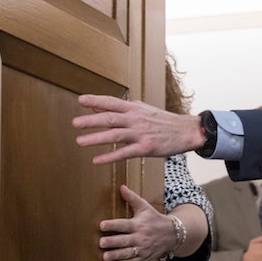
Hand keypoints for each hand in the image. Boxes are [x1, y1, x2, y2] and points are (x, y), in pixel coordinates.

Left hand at [72, 94, 202, 164]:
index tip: (80, 100)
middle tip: (74, 123)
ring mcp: (141, 134)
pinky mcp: (146, 148)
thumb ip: (120, 110)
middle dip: (91, 121)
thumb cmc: (163, 122)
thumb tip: (96, 107)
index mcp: (134, 109)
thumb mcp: (142, 111)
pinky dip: (110, 157)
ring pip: (115, 135)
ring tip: (79, 141)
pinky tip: (97, 160)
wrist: (186, 131)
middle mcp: (136, 119)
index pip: (112, 102)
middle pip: (110, 118)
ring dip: (96, 138)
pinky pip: (124, 153)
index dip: (96, 100)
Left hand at [97, 185, 171, 260]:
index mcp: (138, 224)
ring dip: (116, 255)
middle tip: (101, 243)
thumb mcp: (145, 207)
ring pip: (127, 253)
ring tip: (105, 256)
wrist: (172, 234)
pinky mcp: (144, 256)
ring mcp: (142, 248)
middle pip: (124, 240)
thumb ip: (132, 198)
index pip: (123, 224)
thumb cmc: (154, 219)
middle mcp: (140, 237)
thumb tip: (121, 187)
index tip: (102, 225)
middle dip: (112, 242)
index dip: (113, 225)